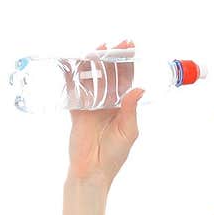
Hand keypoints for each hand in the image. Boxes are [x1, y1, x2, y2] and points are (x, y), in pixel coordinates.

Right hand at [67, 39, 142, 183]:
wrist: (92, 171)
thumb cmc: (114, 154)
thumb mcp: (128, 131)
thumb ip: (131, 109)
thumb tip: (139, 88)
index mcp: (121, 106)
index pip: (125, 79)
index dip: (128, 63)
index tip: (131, 47)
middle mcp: (106, 102)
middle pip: (108, 74)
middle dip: (112, 58)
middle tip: (117, 43)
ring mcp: (90, 105)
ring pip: (92, 79)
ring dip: (95, 63)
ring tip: (99, 49)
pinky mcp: (76, 111)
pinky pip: (74, 91)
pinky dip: (74, 78)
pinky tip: (76, 64)